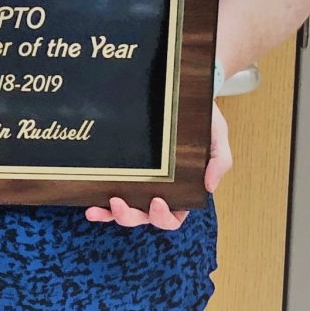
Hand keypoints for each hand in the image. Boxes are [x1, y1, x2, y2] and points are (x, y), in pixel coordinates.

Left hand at [85, 100, 232, 229]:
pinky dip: (100, 202)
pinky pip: (110, 191)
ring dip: (111, 215)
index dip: (163, 217)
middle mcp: (159, 191)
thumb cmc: (204, 121)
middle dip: (130, 217)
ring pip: (125, 210)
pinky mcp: (123, 170)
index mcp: (182, 191)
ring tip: (98, 209)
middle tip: (119, 203)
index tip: (157, 201)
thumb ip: (219, 161)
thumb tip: (209, 186)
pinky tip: (90, 202)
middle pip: (144, 217)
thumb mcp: (218, 137)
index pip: (173, 217)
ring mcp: (139, 182)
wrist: (182, 93)